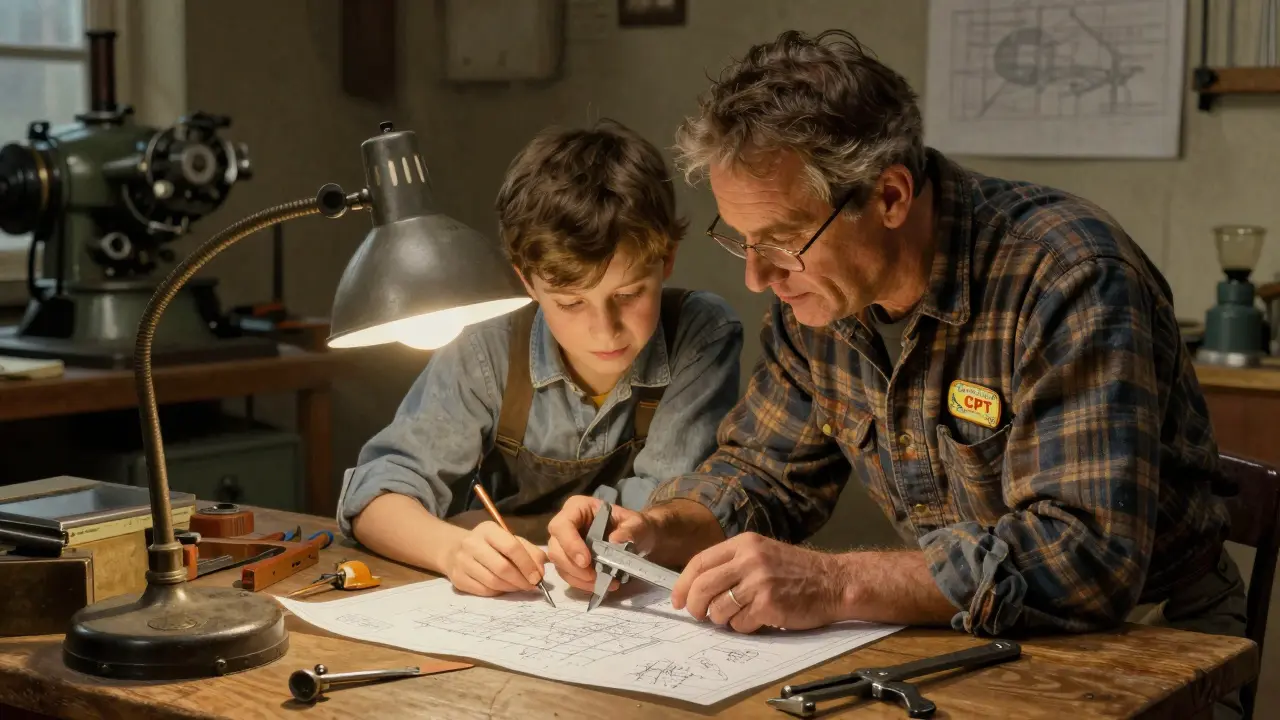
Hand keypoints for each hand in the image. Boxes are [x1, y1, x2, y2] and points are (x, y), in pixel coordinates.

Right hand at [444, 521, 548, 596]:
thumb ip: (530, 552)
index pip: (512, 547)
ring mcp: (462, 561)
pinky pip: (483, 590)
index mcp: (488, 529)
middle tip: (531, 586)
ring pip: (492, 581)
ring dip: (511, 588)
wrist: (454, 549)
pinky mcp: (457, 578)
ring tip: (520, 587)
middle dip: (521, 580)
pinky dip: (498, 592)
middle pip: (502, 567)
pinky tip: (504, 588)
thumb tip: (541, 570)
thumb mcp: (509, 540)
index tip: (538, 577)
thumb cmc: (490, 545)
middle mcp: (472, 543)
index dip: (527, 564)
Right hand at [547, 495, 656, 592]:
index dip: (570, 544)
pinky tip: (600, 585)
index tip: (586, 561)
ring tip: (602, 582)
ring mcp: (565, 544)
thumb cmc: (635, 526)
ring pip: (559, 564)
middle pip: (555, 548)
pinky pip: (568, 575)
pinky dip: (582, 584)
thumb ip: (629, 530)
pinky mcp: (569, 561)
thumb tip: (614, 542)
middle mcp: (566, 525)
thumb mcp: (637, 524)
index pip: (563, 525)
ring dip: (578, 578)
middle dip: (573, 566)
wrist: (639, 539)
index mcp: (578, 508)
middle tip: (595, 576)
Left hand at [672, 533, 843, 633]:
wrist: (833, 582)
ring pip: (719, 609)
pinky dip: (743, 627)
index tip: (677, 600)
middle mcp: (749, 560)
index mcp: (744, 544)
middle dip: (694, 606)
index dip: (683, 584)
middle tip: (697, 616)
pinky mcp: (769, 605)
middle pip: (702, 586)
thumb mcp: (762, 553)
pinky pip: (740, 623)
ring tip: (737, 615)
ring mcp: (759, 583)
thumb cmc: (795, 571)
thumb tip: (696, 588)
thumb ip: (732, 564)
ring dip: (722, 619)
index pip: (700, 562)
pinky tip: (757, 619)